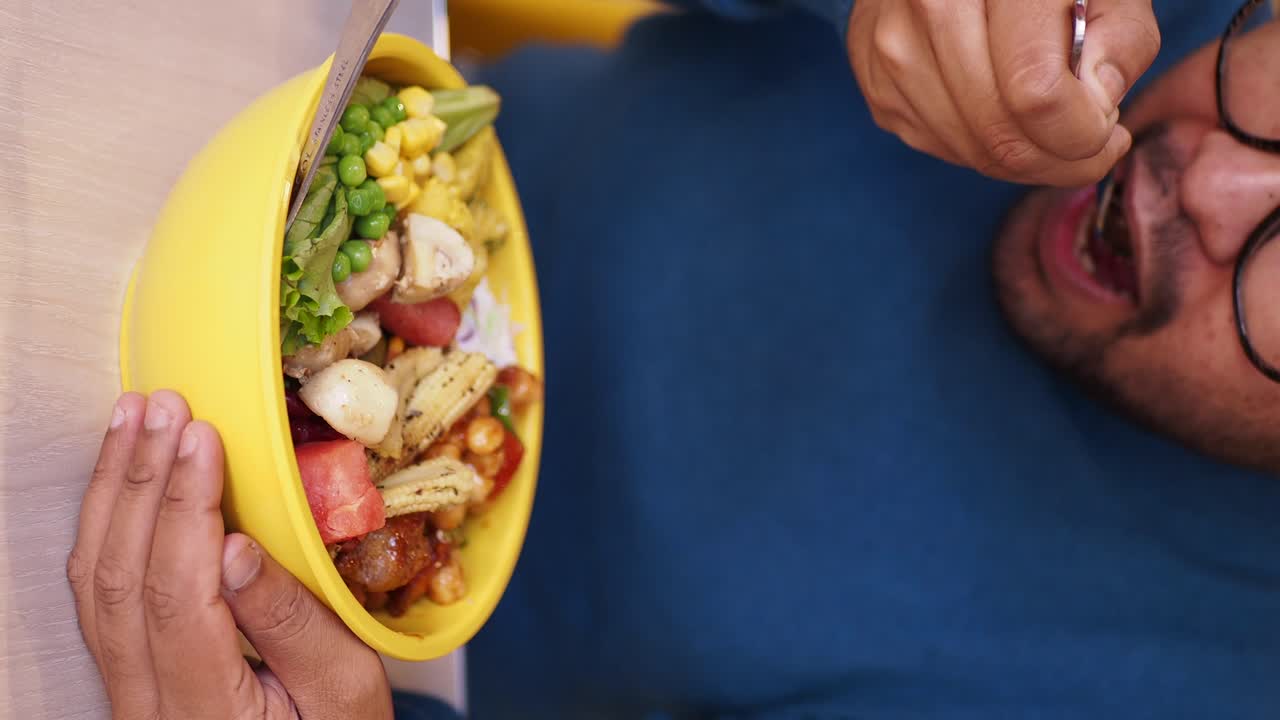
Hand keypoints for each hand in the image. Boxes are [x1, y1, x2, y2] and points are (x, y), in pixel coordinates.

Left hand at [66, 390, 393, 718]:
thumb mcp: (346, 690)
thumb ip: (292, 625)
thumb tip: (237, 548)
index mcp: (206, 711)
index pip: (177, 596)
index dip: (183, 507)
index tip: (202, 438)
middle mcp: (148, 705)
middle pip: (121, 580)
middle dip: (140, 480)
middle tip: (164, 408)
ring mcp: (127, 693)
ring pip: (95, 583)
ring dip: (112, 490)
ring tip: (133, 421)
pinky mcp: (127, 675)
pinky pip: (97, 594)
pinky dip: (105, 523)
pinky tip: (120, 479)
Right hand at [847, 0, 1160, 185]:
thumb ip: (1121, 45)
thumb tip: (1092, 109)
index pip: (1037, 93)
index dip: (1082, 135)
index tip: (1109, 133)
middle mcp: (930, 1)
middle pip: (997, 133)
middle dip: (1055, 160)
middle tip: (1086, 145)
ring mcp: (890, 42)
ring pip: (965, 149)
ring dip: (1018, 158)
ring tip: (1046, 126)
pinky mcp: (873, 76)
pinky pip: (935, 145)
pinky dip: (978, 145)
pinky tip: (1000, 111)